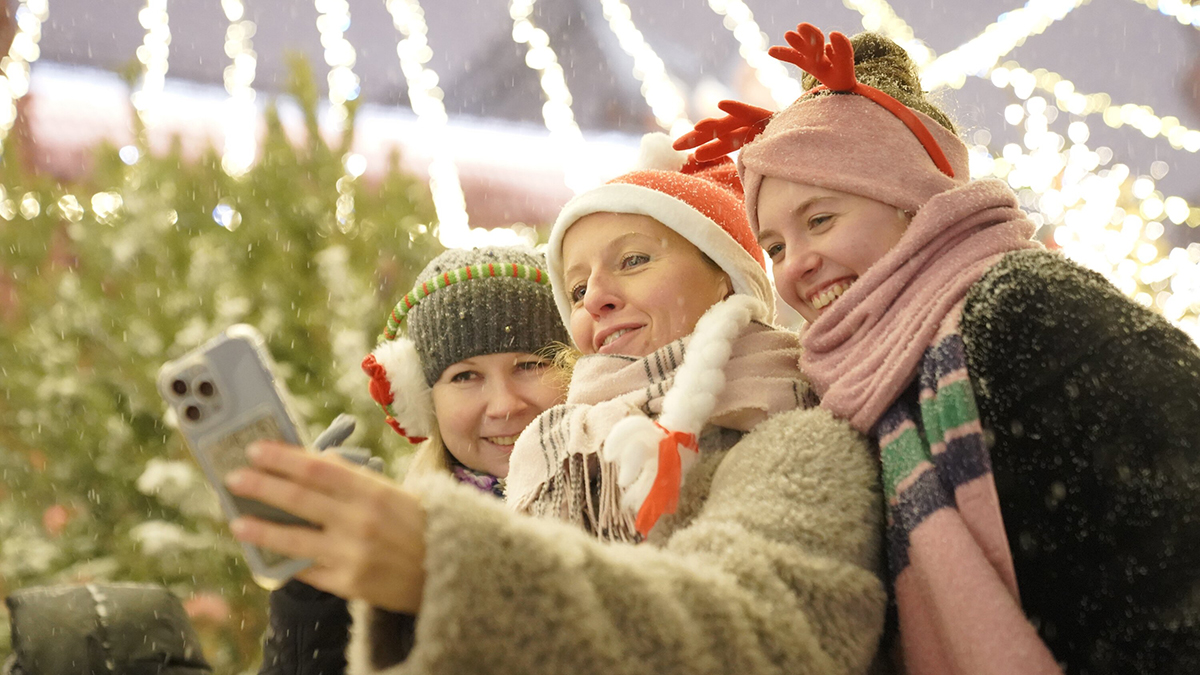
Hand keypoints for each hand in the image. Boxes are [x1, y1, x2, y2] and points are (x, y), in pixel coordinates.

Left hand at [224, 442, 426, 613]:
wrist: (447, 570)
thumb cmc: (415, 524)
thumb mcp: (389, 493)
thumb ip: (350, 482)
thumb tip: (305, 466)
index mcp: (373, 491)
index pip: (317, 468)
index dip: (282, 458)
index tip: (255, 450)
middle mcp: (360, 520)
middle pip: (299, 498)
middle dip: (261, 486)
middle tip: (234, 478)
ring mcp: (353, 554)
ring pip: (294, 539)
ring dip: (260, 528)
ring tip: (236, 521)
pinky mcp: (348, 584)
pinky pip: (306, 570)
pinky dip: (283, 561)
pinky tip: (265, 553)